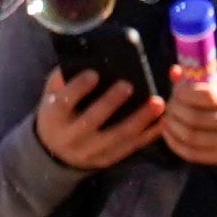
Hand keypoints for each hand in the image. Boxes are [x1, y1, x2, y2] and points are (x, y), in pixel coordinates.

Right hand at [32, 70, 166, 172]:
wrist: (55, 150)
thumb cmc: (59, 112)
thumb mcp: (53, 94)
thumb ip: (65, 78)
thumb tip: (87, 57)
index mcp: (54, 117)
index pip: (64, 103)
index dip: (78, 89)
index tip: (94, 74)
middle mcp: (70, 137)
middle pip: (91, 121)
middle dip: (110, 103)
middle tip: (129, 85)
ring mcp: (90, 152)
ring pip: (117, 137)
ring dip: (139, 120)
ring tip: (157, 103)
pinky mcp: (108, 159)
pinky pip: (131, 147)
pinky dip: (149, 135)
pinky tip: (163, 121)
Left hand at [156, 66, 216, 167]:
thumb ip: (206, 78)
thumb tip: (175, 74)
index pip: (205, 95)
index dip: (183, 91)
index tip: (179, 88)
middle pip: (193, 116)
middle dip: (174, 107)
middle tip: (172, 101)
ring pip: (189, 135)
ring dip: (172, 124)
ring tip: (170, 116)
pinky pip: (193, 153)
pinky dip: (175, 143)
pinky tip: (170, 133)